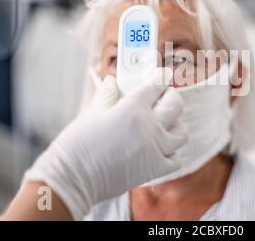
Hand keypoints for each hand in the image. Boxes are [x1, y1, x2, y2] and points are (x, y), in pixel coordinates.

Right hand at [23, 68, 187, 219]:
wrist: (73, 178)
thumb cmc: (79, 144)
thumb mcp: (92, 112)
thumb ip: (108, 94)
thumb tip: (112, 81)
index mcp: (132, 109)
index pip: (156, 86)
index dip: (160, 77)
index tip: (162, 75)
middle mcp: (149, 127)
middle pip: (176, 106)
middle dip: (171, 97)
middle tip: (163, 97)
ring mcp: (155, 149)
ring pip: (181, 133)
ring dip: (175, 125)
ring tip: (164, 124)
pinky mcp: (155, 169)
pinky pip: (175, 158)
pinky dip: (171, 152)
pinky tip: (160, 149)